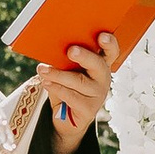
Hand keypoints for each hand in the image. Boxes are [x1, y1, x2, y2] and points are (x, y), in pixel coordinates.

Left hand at [33, 30, 117, 148]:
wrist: (67, 117)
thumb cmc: (68, 87)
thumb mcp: (67, 71)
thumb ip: (64, 61)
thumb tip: (50, 51)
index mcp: (100, 63)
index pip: (110, 51)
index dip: (109, 43)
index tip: (102, 36)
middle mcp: (103, 78)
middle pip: (97, 65)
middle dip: (84, 56)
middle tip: (71, 50)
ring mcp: (98, 94)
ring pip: (79, 81)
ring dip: (59, 74)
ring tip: (43, 70)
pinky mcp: (89, 109)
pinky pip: (71, 96)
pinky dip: (56, 88)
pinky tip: (46, 83)